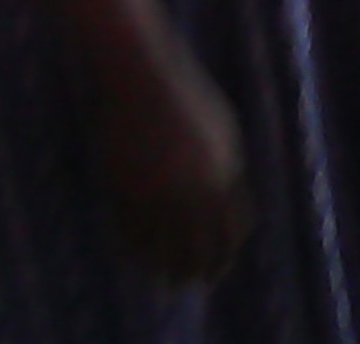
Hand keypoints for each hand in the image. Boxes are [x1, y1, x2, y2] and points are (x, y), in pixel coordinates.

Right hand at [94, 48, 250, 283]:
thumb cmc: (184, 96)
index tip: (219, 265)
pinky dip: (136, 250)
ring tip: (167, 282)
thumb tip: (228, 198)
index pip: (233, 226)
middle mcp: (195, 186)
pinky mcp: (126, 187)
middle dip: (201, 269)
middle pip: (202, 244)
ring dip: (167, 268)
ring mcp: (160, 188)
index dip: (226, 250)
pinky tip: (137, 258)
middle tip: (195, 282)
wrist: (143, 76)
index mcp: (224, 169)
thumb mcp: (220, 127)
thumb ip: (226, 165)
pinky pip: (132, 232)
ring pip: (166, 246)